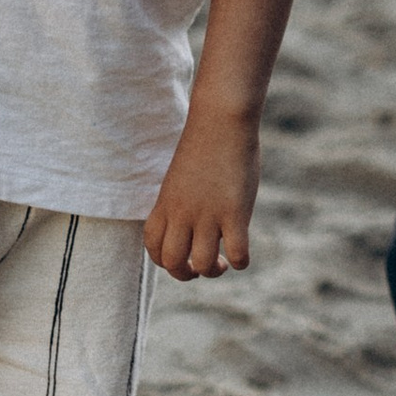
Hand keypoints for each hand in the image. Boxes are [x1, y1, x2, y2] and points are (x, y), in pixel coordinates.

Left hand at [144, 97, 261, 280]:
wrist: (221, 121)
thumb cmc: (204, 145)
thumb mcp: (181, 179)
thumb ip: (181, 203)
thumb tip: (192, 225)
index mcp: (165, 205)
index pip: (153, 248)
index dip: (165, 261)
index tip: (182, 258)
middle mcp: (182, 213)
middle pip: (172, 263)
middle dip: (186, 274)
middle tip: (202, 266)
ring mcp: (208, 214)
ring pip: (203, 264)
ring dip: (213, 271)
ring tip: (222, 262)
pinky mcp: (234, 212)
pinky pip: (236, 252)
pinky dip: (240, 262)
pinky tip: (242, 255)